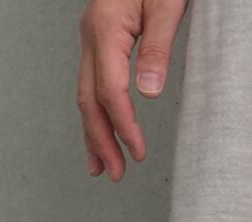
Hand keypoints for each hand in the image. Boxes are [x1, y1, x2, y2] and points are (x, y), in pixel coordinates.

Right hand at [77, 0, 188, 180]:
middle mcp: (92, 35)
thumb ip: (157, 48)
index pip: (110, 91)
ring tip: (100, 166)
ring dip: (92, 133)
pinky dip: (93, 112)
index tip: (138, 153)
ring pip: (84, 93)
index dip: (123, 126)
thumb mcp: (167, 6)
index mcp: (106, 30)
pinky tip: (100, 131)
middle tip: (114, 174)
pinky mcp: (99, 39)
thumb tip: (148, 92)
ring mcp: (91, 37)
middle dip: (100, 140)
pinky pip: (90, 82)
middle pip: (88, 99)